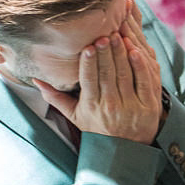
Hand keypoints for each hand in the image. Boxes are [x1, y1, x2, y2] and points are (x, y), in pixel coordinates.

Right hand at [36, 4, 161, 144]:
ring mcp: (131, 106)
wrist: (124, 150)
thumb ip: (55, 97)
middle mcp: (110, 106)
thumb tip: (35, 80)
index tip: (88, 45)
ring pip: (125, 74)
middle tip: (104, 34)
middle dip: (106, 52)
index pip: (89, 79)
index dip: (89, 62)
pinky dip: (140, 65)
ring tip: (119, 35)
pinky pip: (144, 82)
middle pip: (107, 73)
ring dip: (122, 53)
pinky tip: (136, 50)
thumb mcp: (75, 115)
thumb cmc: (97, 128)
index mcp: (91, 105)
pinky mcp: (149, 106)